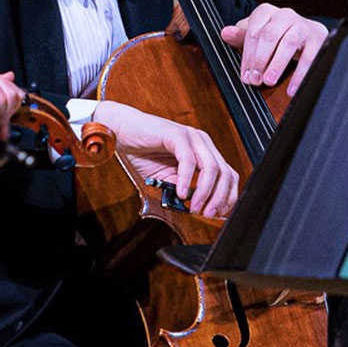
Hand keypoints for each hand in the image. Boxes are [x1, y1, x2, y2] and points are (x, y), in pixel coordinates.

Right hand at [91, 100, 238, 217]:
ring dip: (205, 192)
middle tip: (208, 214)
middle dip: (219, 198)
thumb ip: (180, 188)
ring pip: (211, 168)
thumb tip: (191, 206)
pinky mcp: (177, 135)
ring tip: (196, 207)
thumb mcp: (165, 177)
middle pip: (224, 173)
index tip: (219, 213)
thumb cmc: (142, 151)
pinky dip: (187, 180)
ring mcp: (191, 137)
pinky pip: (189, 161)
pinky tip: (181, 193)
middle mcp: (201, 142)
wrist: (121, 132)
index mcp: (203, 151)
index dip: (227, 196)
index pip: (227, 174)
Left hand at [219, 3, 327, 95]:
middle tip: (255, 80)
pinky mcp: (318, 38)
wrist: (306, 34)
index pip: (253, 33)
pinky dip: (300, 74)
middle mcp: (284, 15)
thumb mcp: (256, 37)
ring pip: (289, 42)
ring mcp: (302, 25)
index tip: (245, 76)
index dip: (248, 56)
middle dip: (260, 60)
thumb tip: (225, 33)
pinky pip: (310, 56)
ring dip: (278, 64)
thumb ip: (240, 38)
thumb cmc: (276, 37)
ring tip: (269, 81)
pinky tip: (292, 88)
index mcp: (266, 12)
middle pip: (269, 35)